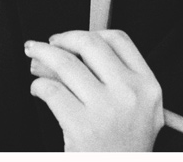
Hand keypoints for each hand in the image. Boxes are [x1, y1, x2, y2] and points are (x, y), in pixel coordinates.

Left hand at [25, 29, 163, 151]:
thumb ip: (115, 79)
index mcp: (148, 86)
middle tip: (47, 45)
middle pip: (90, 44)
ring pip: (65, 64)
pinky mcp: (82, 126)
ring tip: (34, 60)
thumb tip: (67, 51)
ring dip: (42, 56)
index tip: (73, 39)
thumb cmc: (125, 149)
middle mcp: (130, 93)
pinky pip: (51, 91)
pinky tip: (38, 90)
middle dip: (61, 39)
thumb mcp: (139, 111)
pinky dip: (38, 86)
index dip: (90, 33)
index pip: (119, 40)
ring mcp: (106, 109)